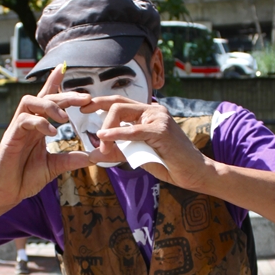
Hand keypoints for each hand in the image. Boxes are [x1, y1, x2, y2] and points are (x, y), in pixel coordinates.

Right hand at [0, 66, 91, 210]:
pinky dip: (39, 123)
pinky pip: (22, 121)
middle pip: (43, 97)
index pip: (46, 99)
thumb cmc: (25, 179)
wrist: (6, 194)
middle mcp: (27, 124)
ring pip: (29, 102)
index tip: (65, 69)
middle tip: (84, 98)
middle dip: (64, 94)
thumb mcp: (53, 167)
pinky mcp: (10, 138)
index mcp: (37, 127)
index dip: (54, 83)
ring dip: (49, 105)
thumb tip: (92, 155)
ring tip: (65, 118)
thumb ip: (70, 159)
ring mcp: (17, 130)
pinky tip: (51, 132)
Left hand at [84, 97, 208, 189]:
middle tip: (93, 136)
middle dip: (99, 117)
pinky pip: (133, 130)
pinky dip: (116, 133)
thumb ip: (117, 150)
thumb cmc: (167, 163)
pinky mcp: (162, 130)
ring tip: (103, 148)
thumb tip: (92, 153)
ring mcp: (158, 117)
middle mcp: (153, 110)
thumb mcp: (136, 154)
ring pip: (122, 112)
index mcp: (148, 113)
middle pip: (117, 104)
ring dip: (107, 130)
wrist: (193, 173)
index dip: (98, 102)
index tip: (81, 107)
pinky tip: (104, 136)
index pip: (119, 101)